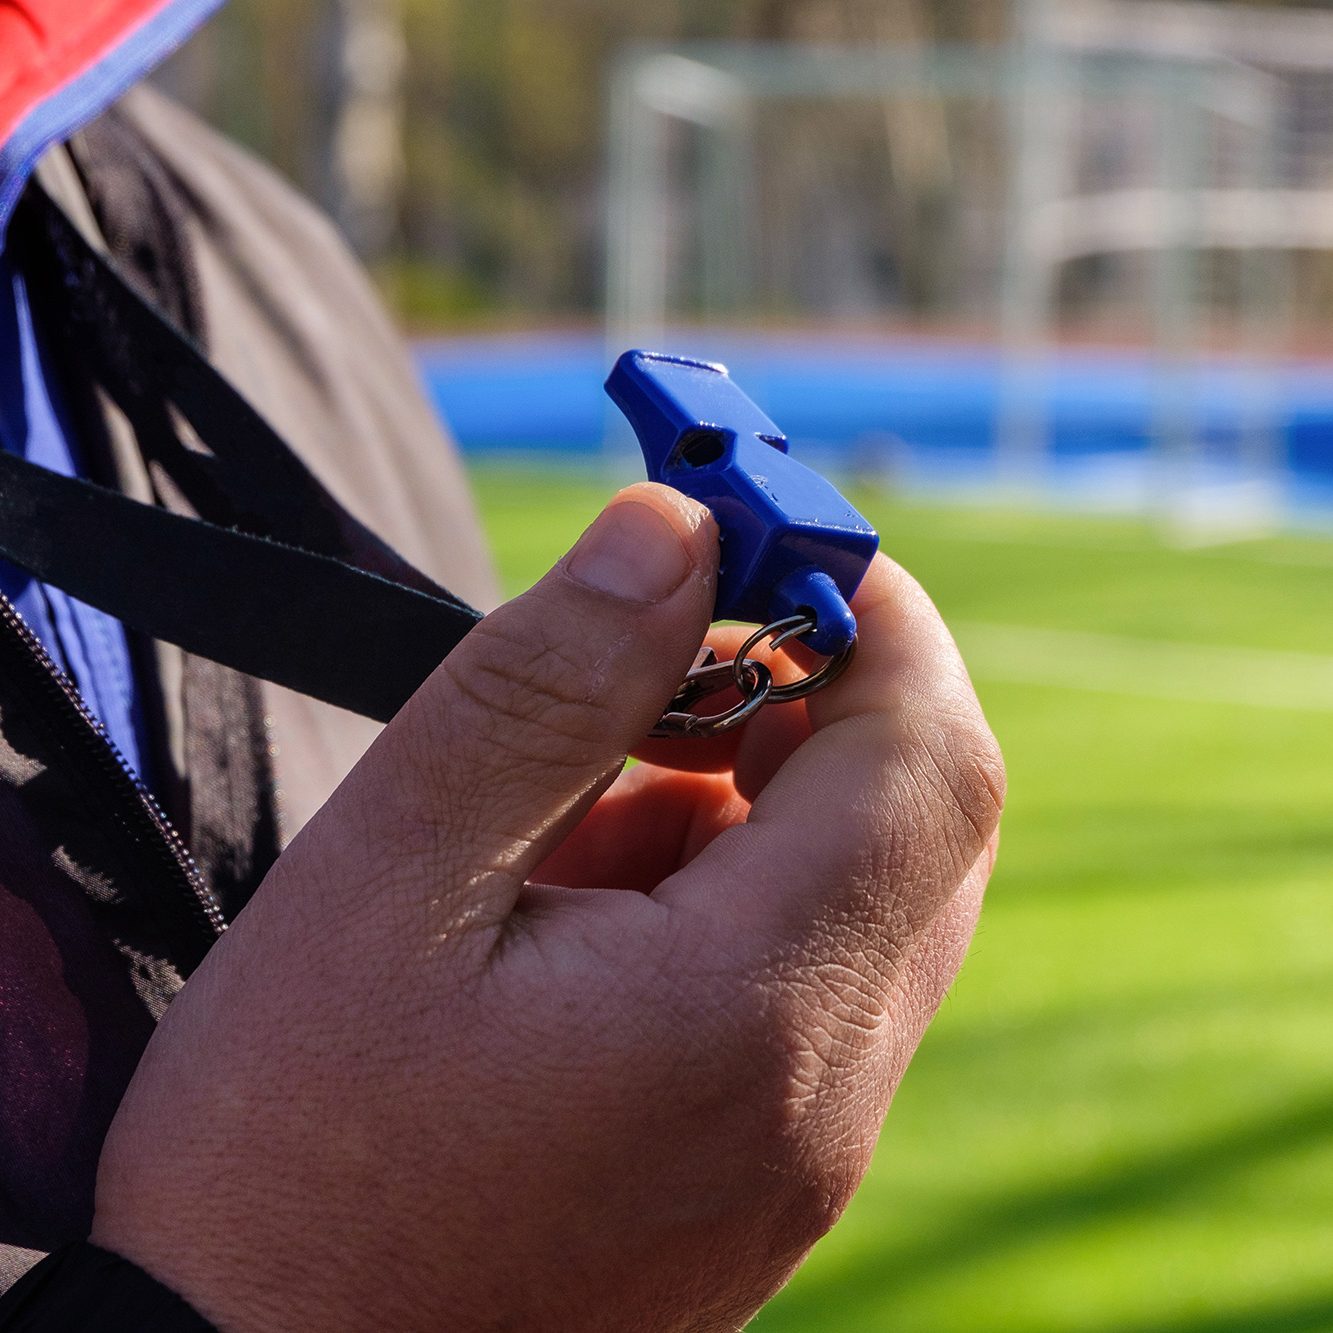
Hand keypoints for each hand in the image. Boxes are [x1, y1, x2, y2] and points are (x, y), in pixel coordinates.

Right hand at [91, 483, 1003, 1331]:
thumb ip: (547, 692)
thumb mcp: (391, 882)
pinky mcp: (764, 1171)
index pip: (925, 756)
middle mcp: (824, 1095)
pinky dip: (732, 890)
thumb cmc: (286, 1159)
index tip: (761, 525)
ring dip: (757, 794)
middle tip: (660, 646)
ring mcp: (807, 1147)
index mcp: (751, 1015)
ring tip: (578, 812)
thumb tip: (673, 531)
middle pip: (920, 820)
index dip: (868, 612)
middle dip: (812, 690)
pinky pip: (812, 977)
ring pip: (866, 892)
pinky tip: (585, 910)